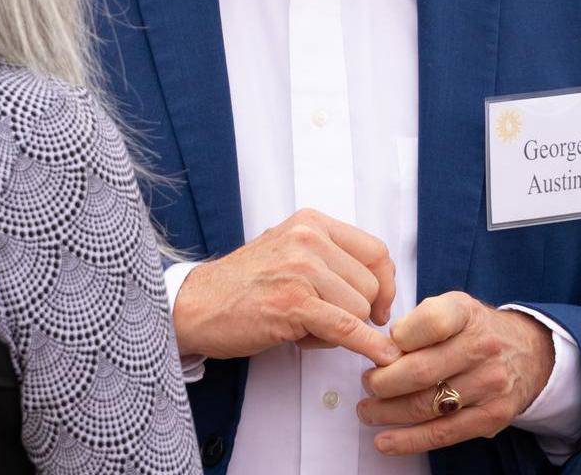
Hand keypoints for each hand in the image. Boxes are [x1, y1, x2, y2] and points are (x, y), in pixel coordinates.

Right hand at [172, 208, 399, 365]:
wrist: (195, 306)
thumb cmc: (241, 285)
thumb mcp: (288, 251)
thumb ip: (329, 259)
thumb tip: (379, 286)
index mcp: (311, 223)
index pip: (376, 251)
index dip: (385, 284)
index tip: (380, 306)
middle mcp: (309, 239)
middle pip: (371, 285)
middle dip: (357, 312)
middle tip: (323, 321)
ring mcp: (301, 270)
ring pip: (360, 309)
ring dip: (338, 329)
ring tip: (302, 326)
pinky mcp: (294, 304)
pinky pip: (347, 327)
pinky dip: (367, 345)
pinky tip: (381, 356)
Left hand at [357, 292, 555, 454]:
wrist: (528, 352)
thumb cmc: (474, 330)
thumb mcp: (452, 308)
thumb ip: (418, 321)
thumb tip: (384, 350)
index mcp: (467, 313)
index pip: (431, 323)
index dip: (399, 339)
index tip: (381, 349)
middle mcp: (483, 347)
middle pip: (421, 372)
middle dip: (382, 383)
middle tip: (367, 384)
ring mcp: (490, 384)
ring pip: (427, 406)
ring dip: (388, 412)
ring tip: (368, 410)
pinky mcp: (493, 416)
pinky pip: (444, 434)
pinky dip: (409, 440)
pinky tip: (385, 441)